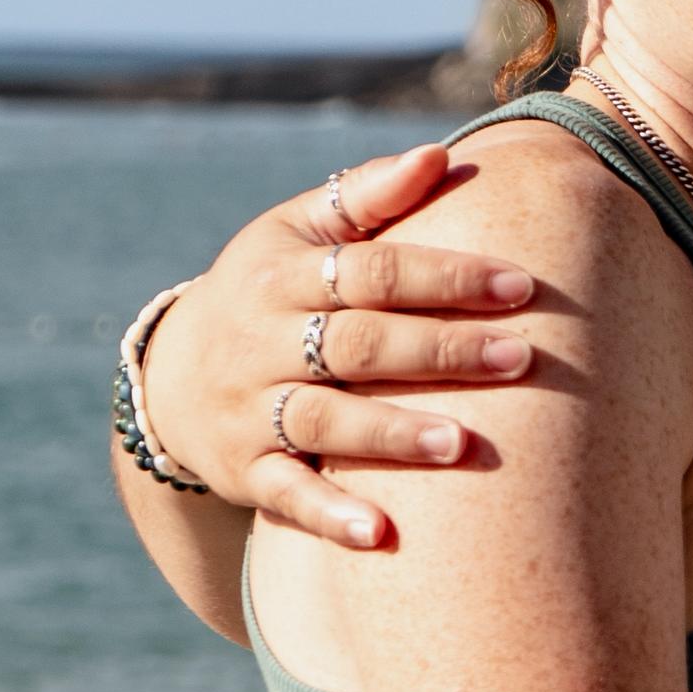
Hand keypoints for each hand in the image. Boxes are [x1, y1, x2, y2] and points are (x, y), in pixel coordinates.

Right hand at [144, 142, 541, 544]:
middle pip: (357, 345)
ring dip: (392, 435)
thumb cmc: (269, 291)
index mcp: (283, 274)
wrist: (172, 376)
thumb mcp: (299, 231)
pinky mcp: (244, 471)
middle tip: (519, 358)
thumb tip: (440, 156)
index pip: (371, 271)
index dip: (444, 277)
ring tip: (464, 445)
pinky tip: (383, 535)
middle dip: (440, 351)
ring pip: (323, 421)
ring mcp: (250, 409)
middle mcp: (262, 340)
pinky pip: (286, 496)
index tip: (520, 287)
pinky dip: (330, 515)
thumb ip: (368, 196)